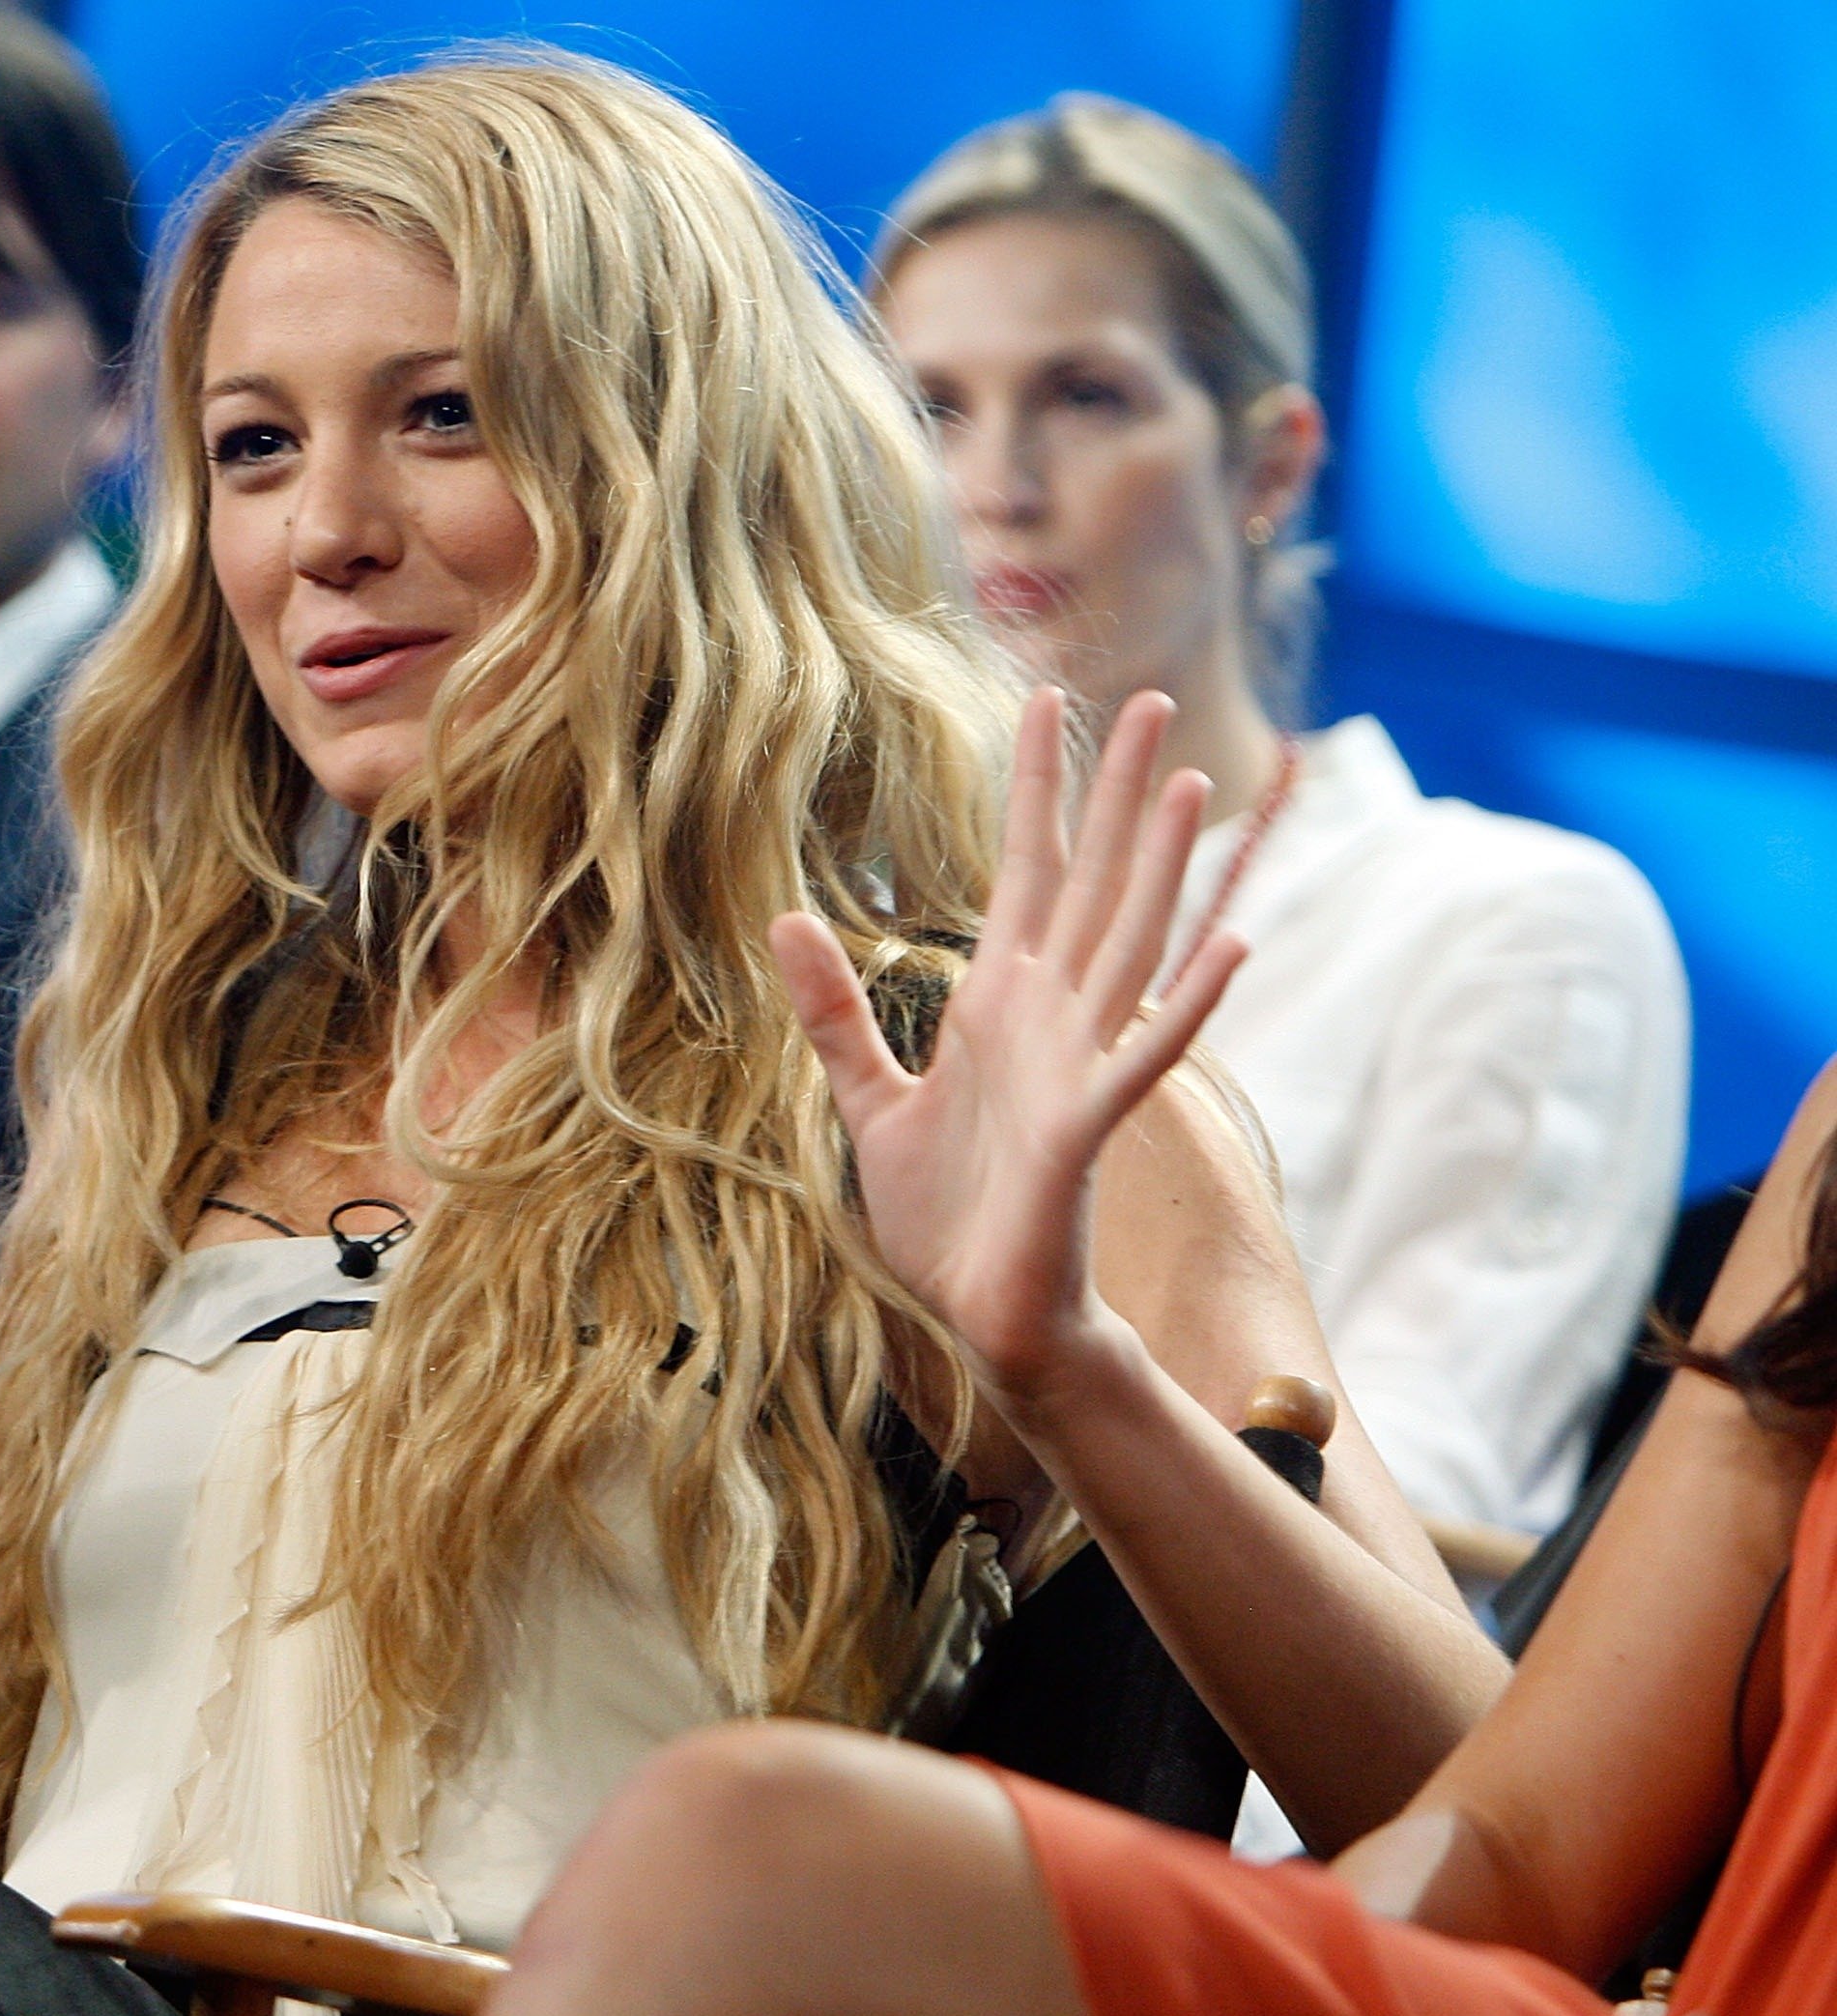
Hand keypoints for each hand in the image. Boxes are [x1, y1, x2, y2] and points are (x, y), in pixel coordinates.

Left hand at [769, 688, 1244, 1397]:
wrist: (980, 1314)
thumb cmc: (943, 1217)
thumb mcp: (868, 1102)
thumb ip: (835, 1013)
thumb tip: (785, 919)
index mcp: (999, 1004)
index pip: (1024, 870)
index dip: (1035, 789)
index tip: (1044, 701)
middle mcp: (1049, 1019)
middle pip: (1091, 882)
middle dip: (1116, 794)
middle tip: (1150, 700)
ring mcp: (1077, 1068)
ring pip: (1129, 946)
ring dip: (1161, 868)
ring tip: (1192, 785)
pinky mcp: (1087, 1129)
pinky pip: (1145, 1056)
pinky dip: (1186, 1005)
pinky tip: (1230, 947)